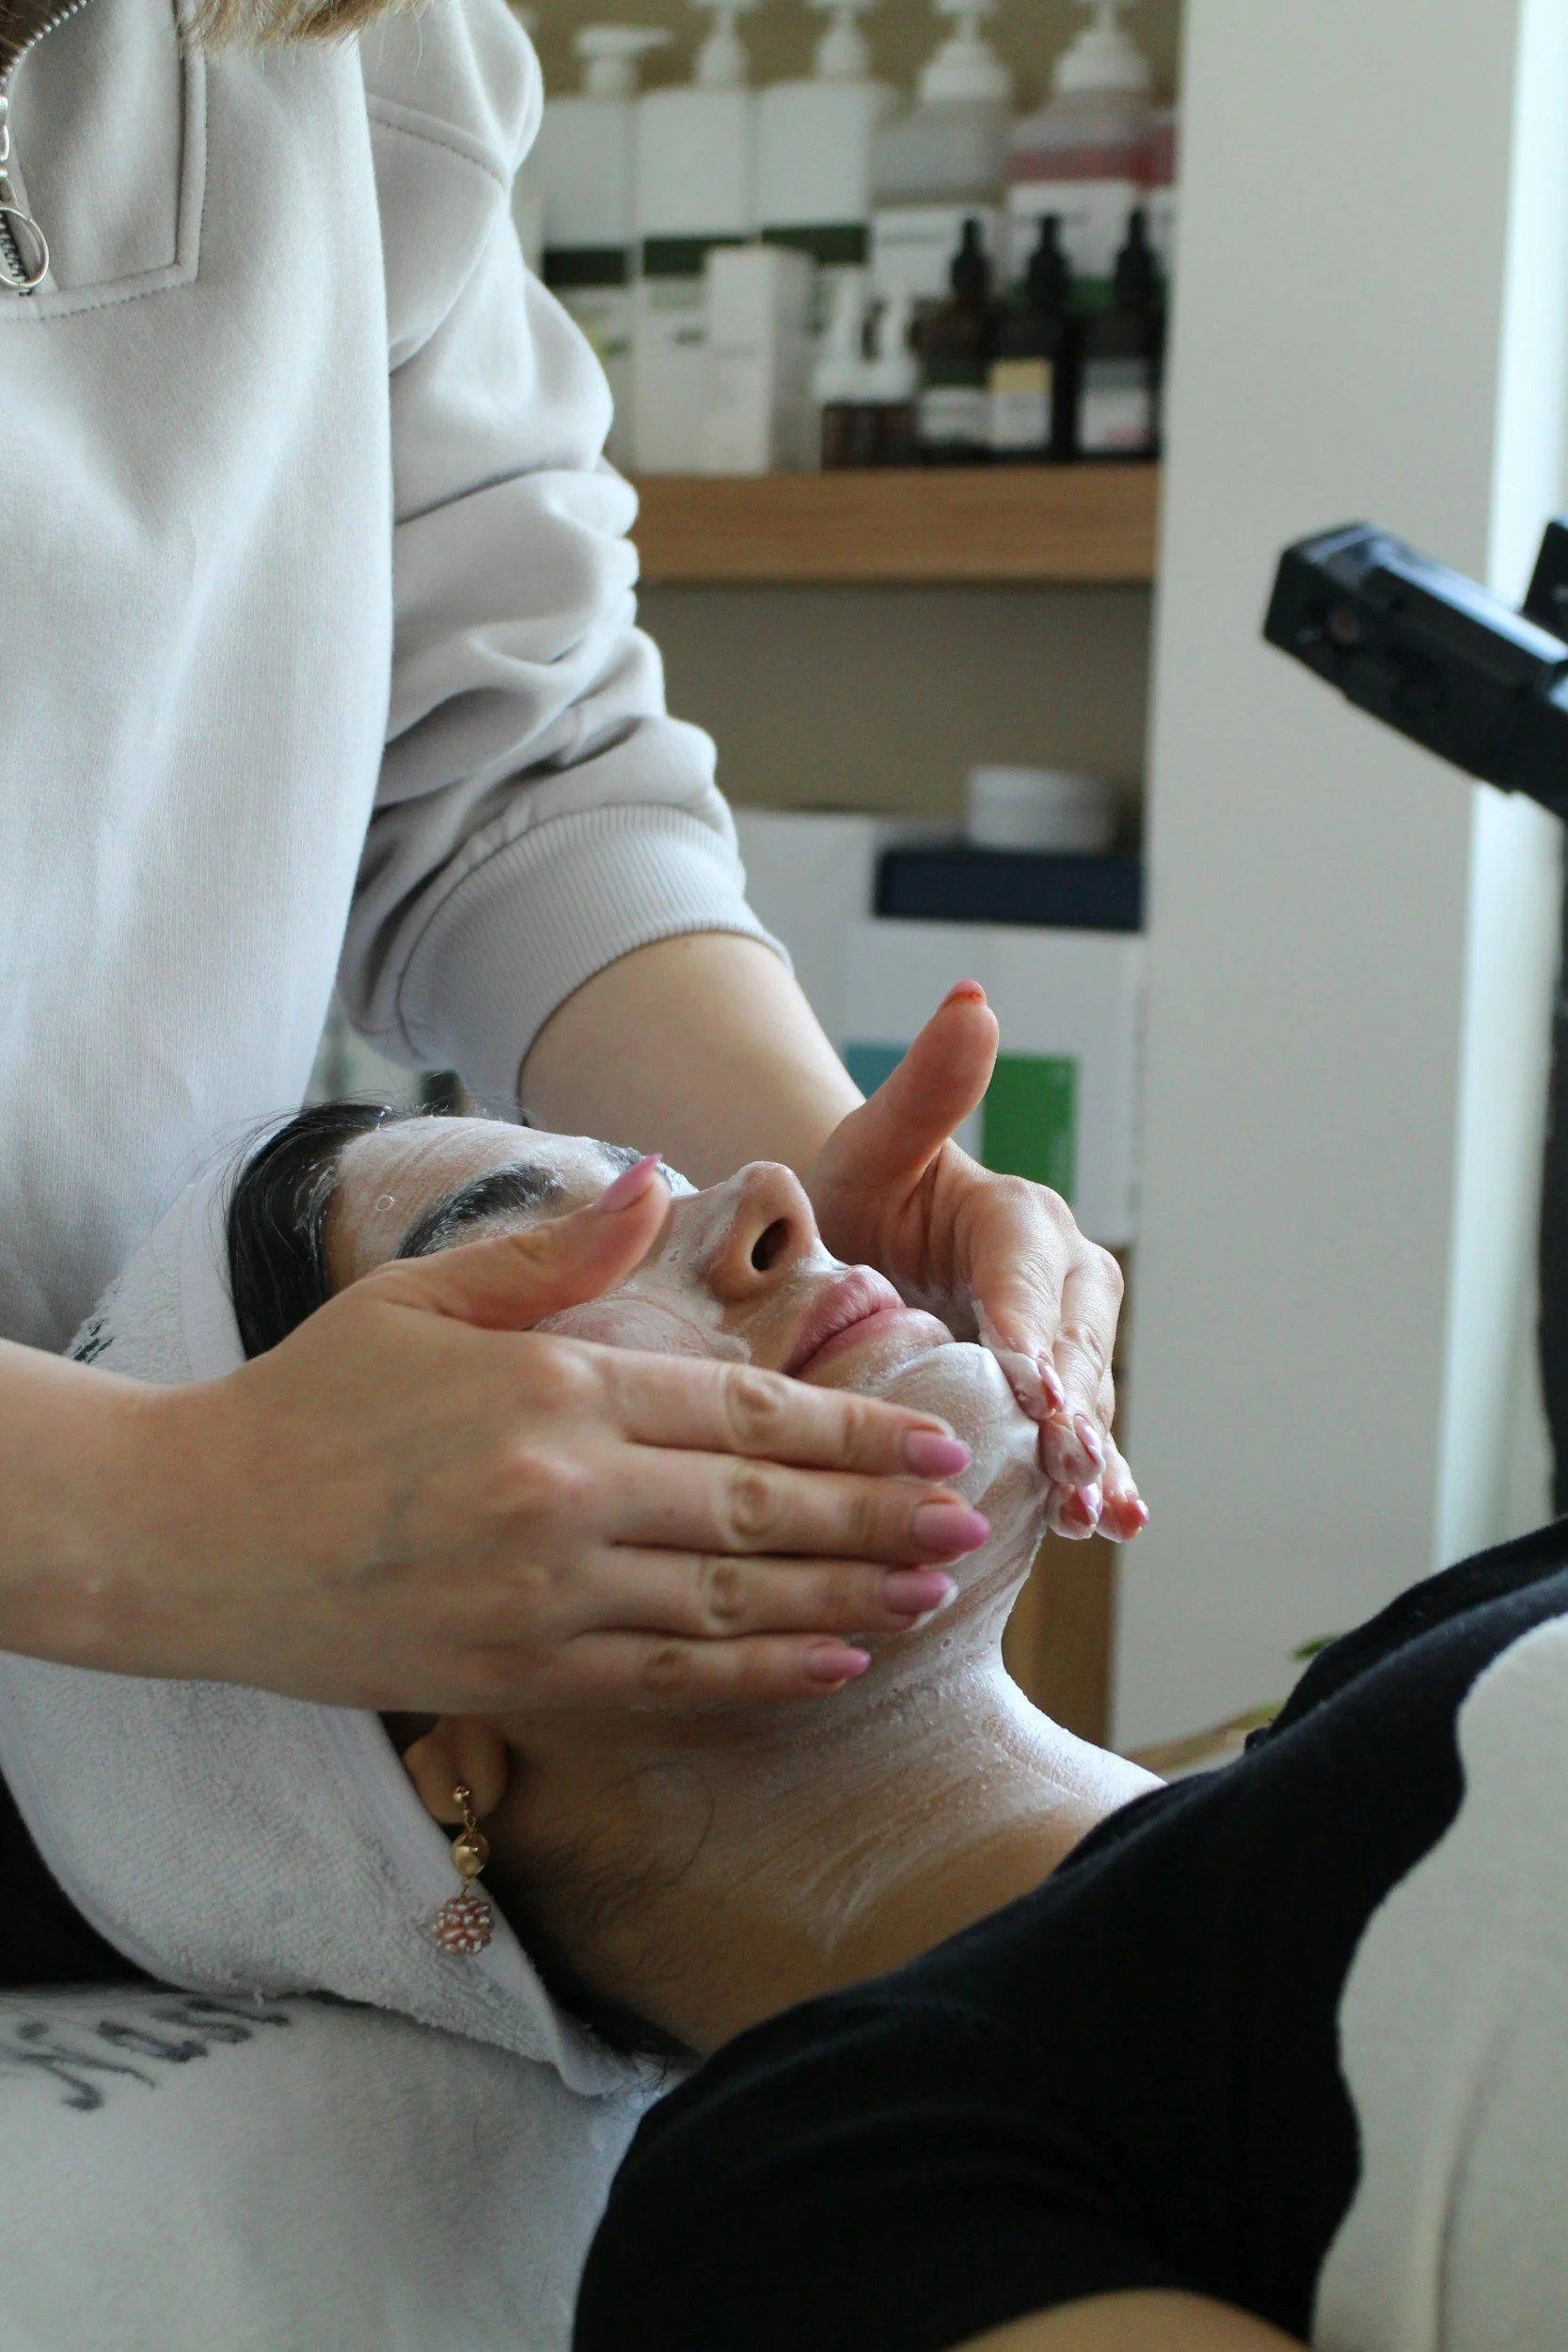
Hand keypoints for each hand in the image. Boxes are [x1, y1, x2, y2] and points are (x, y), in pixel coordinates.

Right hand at [94, 1162, 980, 1710]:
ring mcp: (546, 1598)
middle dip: (879, 1515)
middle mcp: (569, 1497)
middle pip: (764, 1509)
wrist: (192, 1535)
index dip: (853, 1429)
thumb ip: (555, 1252)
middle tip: (971, 1520)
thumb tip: (655, 1179)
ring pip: (735, 1604)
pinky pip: (669, 1682)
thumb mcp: (424, 1297)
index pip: (745, 1410)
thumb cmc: (309, 1400)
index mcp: (558, 1389)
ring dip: (847, 1598)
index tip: (933, 1439)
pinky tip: (832, 1664)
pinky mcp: (517, 1675)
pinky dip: (759, 1676)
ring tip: (930, 1592)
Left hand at [805, 985, 1146, 1544]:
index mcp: (1016, 1214)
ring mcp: (1061, 1345)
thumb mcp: (871, 1145)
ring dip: (1094, 1455)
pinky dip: (1098, 1480)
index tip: (1026, 1377)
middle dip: (1075, 1405)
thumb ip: (925, 1086)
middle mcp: (1057, 1278)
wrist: (852, 1257)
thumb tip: (973, 1000)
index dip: (1031, 1322)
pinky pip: (1083, 1439)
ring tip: (1093, 1512)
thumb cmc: (853, 1195)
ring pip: (1088, 1398)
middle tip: (1065, 1463)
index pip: (1028, 1267)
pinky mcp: (1054, 1400)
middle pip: (1075, 1343)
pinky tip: (1110, 1525)